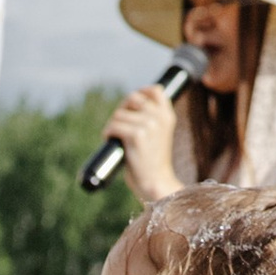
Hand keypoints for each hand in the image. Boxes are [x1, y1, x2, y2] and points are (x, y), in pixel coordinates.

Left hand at [106, 85, 180, 204]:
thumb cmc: (152, 161)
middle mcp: (160, 117)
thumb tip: (128, 105)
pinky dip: (108, 133)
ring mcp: (149, 125)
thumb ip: (150, 119)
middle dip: (121, 110)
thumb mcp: (159, 135)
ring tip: (116, 138)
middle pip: (132, 99)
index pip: (156, 90)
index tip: (132, 104)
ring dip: (112, 126)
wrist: (155, 183)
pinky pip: (114, 126)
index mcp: (167, 116)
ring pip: (119, 114)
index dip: (141, 92)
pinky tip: (111, 141)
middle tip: (118, 126)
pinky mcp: (136, 136)